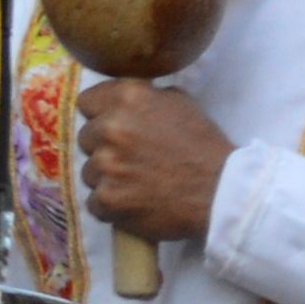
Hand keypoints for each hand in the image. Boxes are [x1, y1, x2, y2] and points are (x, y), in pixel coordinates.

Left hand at [77, 79, 227, 247]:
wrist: (219, 191)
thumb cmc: (202, 145)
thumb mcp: (179, 103)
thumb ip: (145, 98)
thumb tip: (123, 102)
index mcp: (127, 99)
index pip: (86, 102)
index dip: (99, 115)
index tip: (112, 126)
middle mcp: (111, 128)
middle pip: (85, 138)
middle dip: (103, 147)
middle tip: (129, 158)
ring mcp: (106, 166)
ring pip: (88, 172)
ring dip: (107, 178)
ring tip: (134, 184)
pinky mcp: (107, 199)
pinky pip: (94, 202)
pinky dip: (110, 206)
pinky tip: (132, 203)